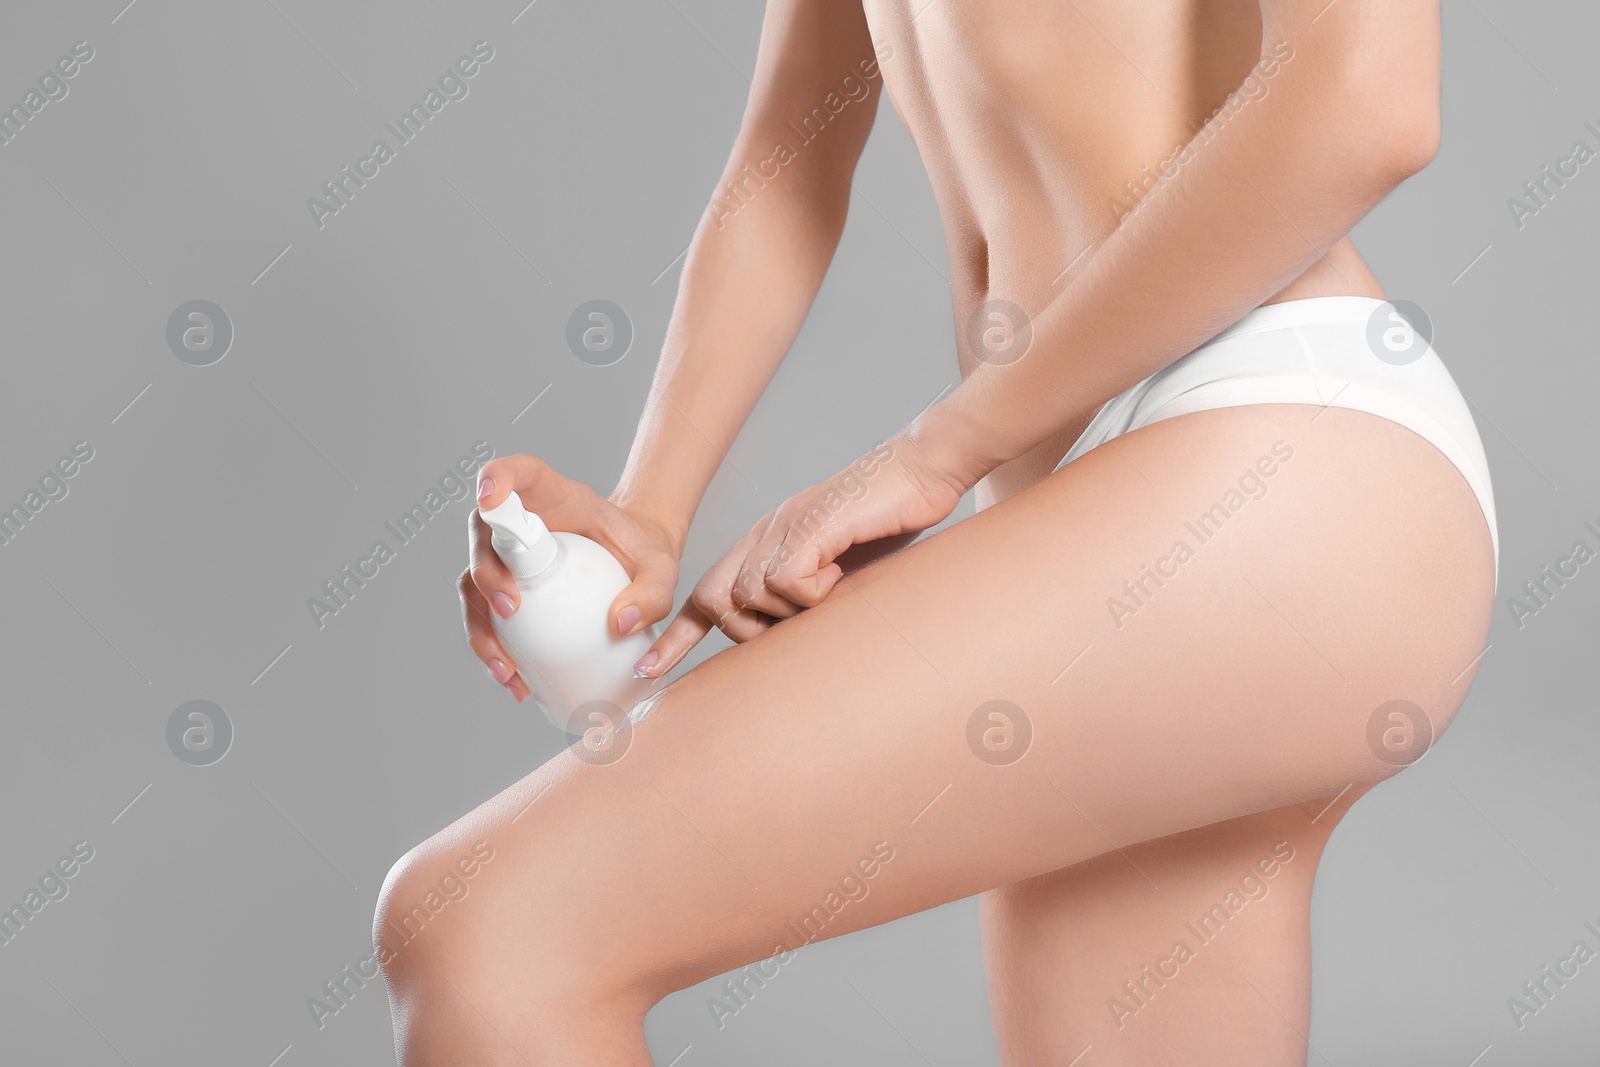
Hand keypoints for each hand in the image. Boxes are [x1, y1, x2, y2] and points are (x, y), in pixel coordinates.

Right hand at [462, 454, 680, 700]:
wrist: (636, 561)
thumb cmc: (643, 549)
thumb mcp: (661, 566)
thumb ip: (652, 591)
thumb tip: (620, 623)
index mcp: (553, 496)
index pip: (513, 473)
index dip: (494, 480)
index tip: (490, 499)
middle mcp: (521, 521)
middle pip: (482, 536)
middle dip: (487, 575)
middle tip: (510, 610)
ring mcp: (508, 556)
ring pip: (472, 583)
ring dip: (480, 624)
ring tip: (506, 667)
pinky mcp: (508, 588)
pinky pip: (486, 617)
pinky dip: (493, 649)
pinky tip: (513, 679)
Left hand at [633, 436, 964, 676]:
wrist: (923, 467)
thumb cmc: (890, 521)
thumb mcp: (839, 571)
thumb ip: (808, 600)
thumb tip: (790, 646)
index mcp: (766, 543)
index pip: (706, 594)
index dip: (679, 636)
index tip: (652, 669)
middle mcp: (765, 533)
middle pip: (716, 599)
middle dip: (745, 630)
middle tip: (797, 624)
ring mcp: (784, 527)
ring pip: (751, 595)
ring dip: (791, 611)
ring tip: (834, 592)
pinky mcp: (809, 526)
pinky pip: (787, 581)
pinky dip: (814, 592)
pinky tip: (842, 575)